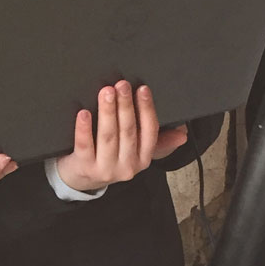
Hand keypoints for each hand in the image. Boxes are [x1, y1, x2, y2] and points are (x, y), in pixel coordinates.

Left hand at [55, 82, 183, 192]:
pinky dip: (84, 129)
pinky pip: (85, 146)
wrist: (82, 180)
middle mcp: (127, 166)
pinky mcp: (85, 168)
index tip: (142, 89)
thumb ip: (159, 141)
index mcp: (143, 158)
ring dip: (108, 112)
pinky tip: (83, 113)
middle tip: (122, 85)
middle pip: (128, 131)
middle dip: (126, 105)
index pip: (149, 131)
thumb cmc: (109, 159)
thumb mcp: (136, 153)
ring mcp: (106, 168)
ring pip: (108, 136)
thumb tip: (182, 133)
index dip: (147, 108)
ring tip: (106, 92)